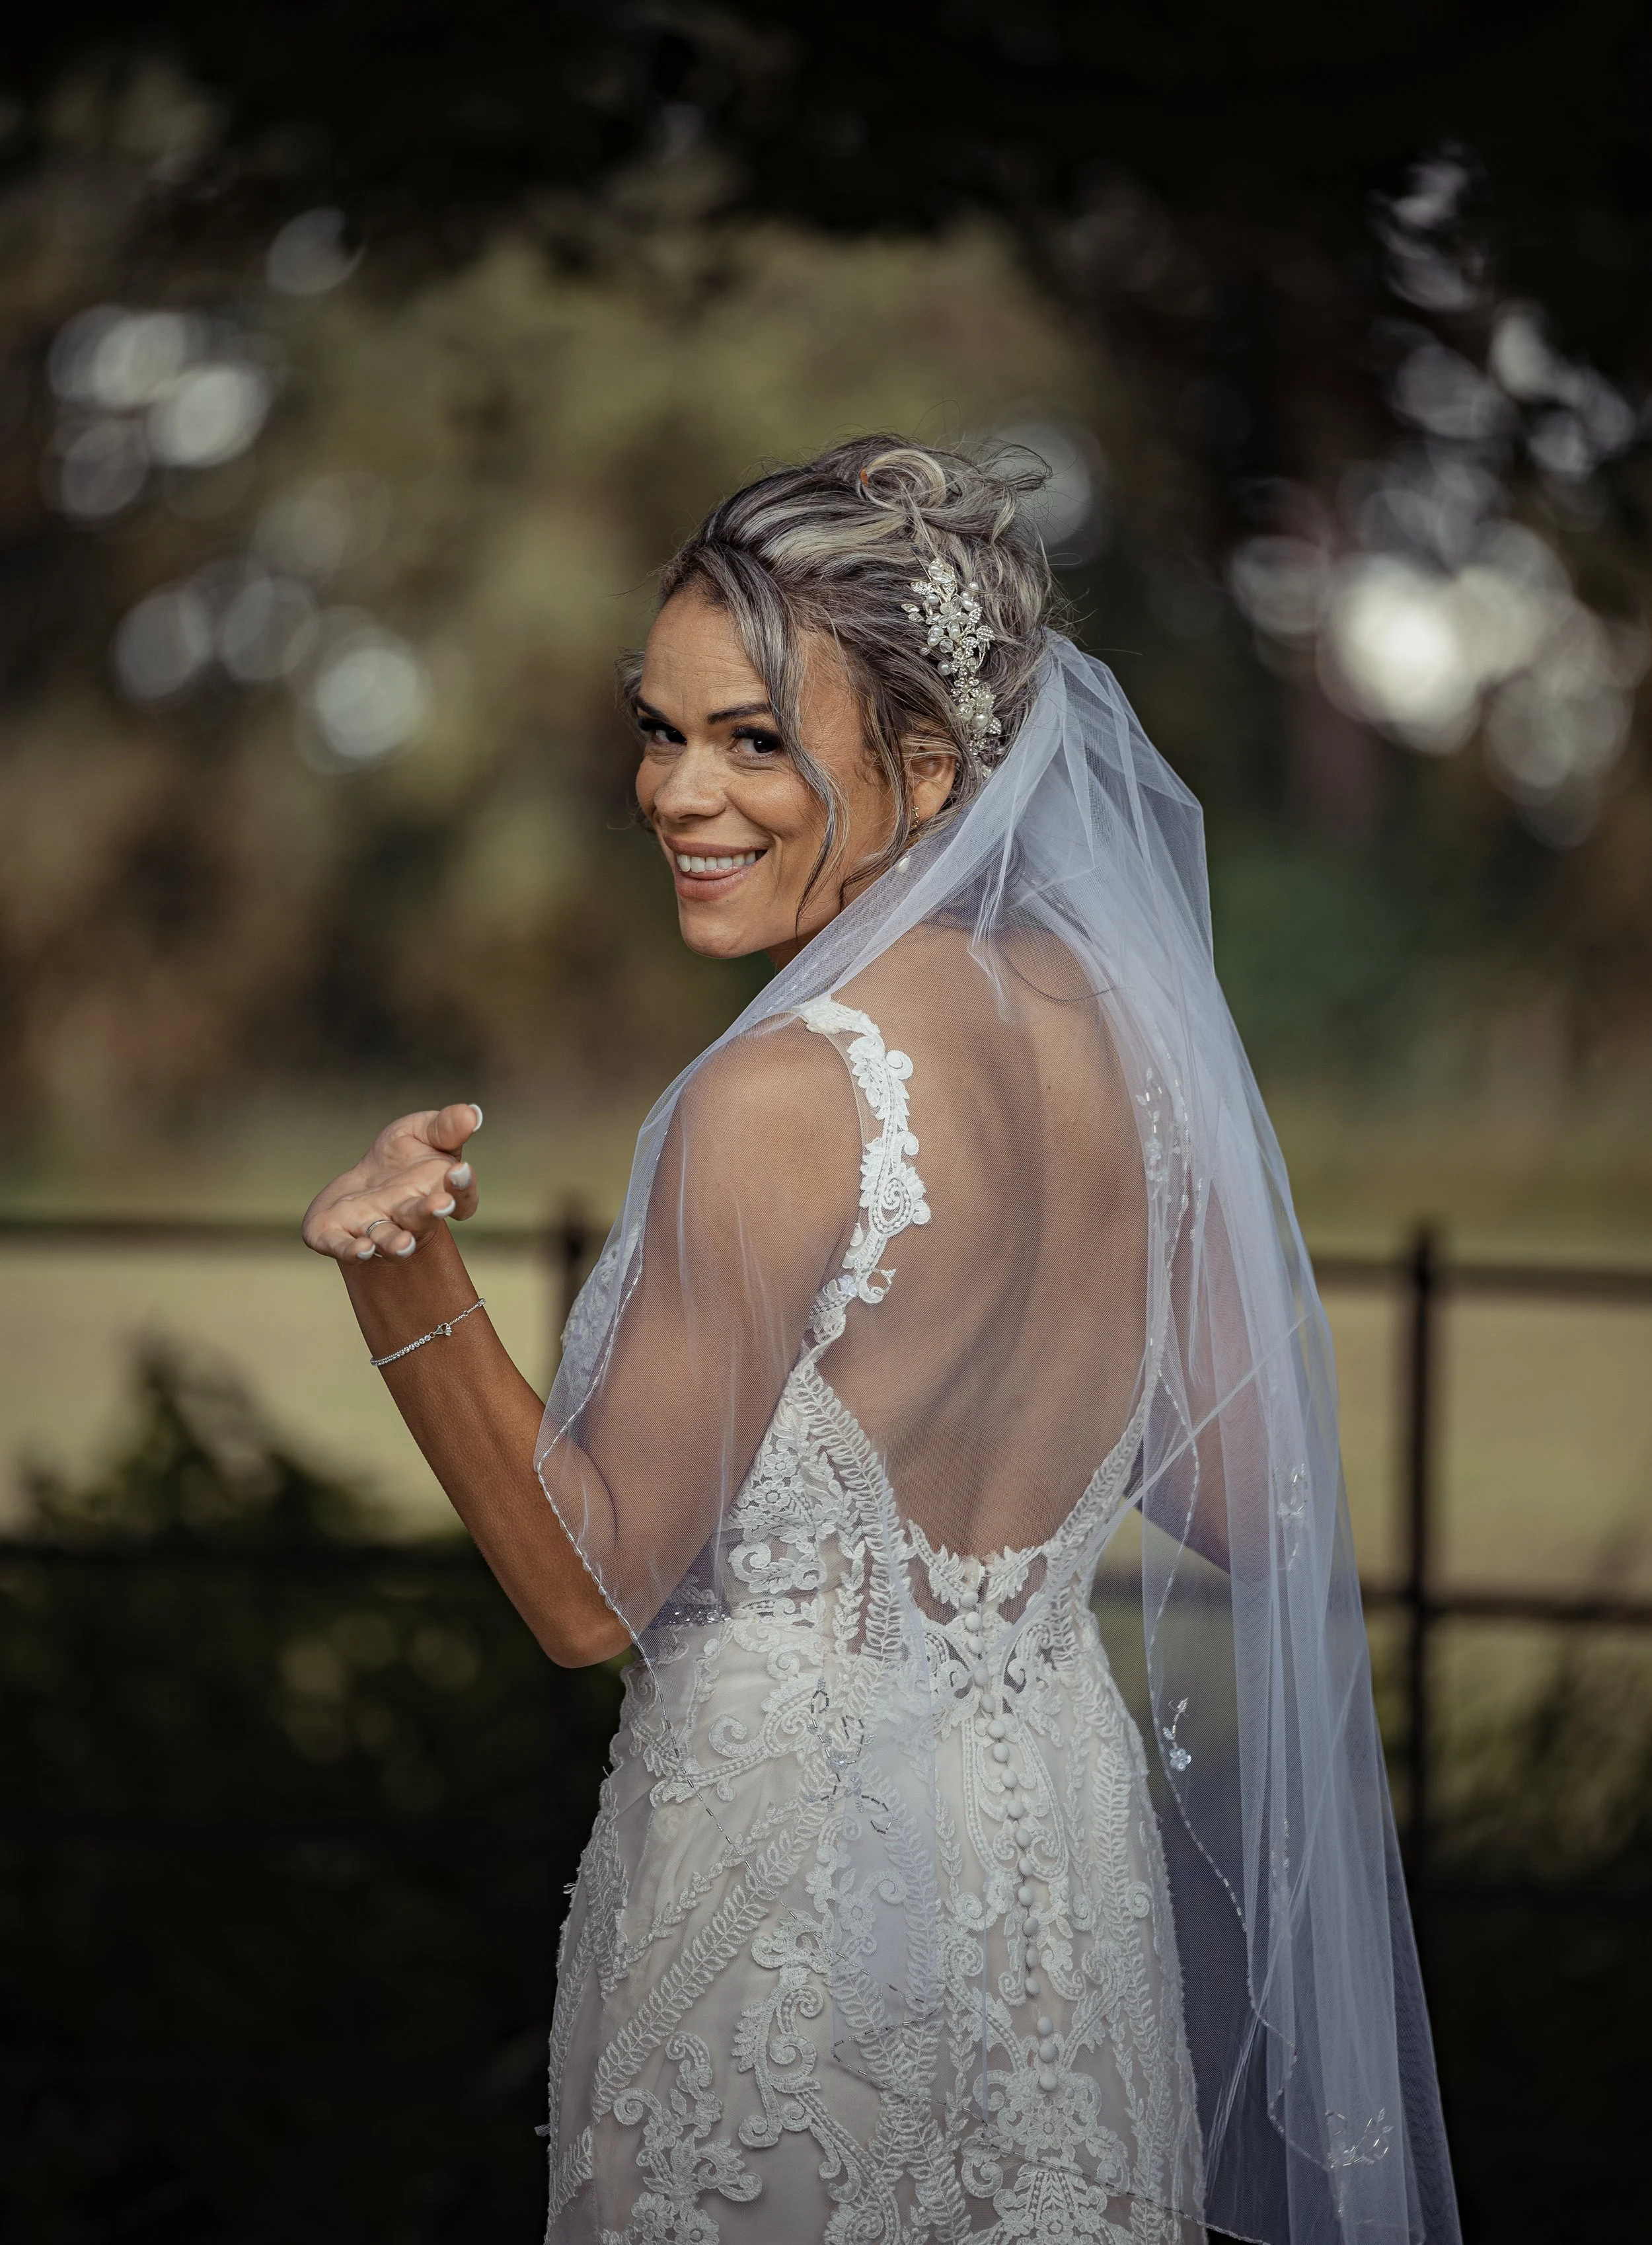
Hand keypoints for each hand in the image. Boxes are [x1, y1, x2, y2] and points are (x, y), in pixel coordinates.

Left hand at [302, 1102, 482, 1262]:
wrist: (361, 1186)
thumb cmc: (400, 1158)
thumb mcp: (421, 1131)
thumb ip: (446, 1127)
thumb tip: (472, 1113)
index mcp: (438, 1191)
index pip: (460, 1196)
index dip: (463, 1187)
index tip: (461, 1170)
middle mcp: (410, 1216)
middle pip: (423, 1218)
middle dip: (429, 1212)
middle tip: (439, 1206)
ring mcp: (375, 1228)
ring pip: (389, 1240)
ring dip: (397, 1244)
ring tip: (403, 1245)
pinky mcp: (339, 1234)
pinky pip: (344, 1246)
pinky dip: (352, 1250)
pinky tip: (360, 1249)